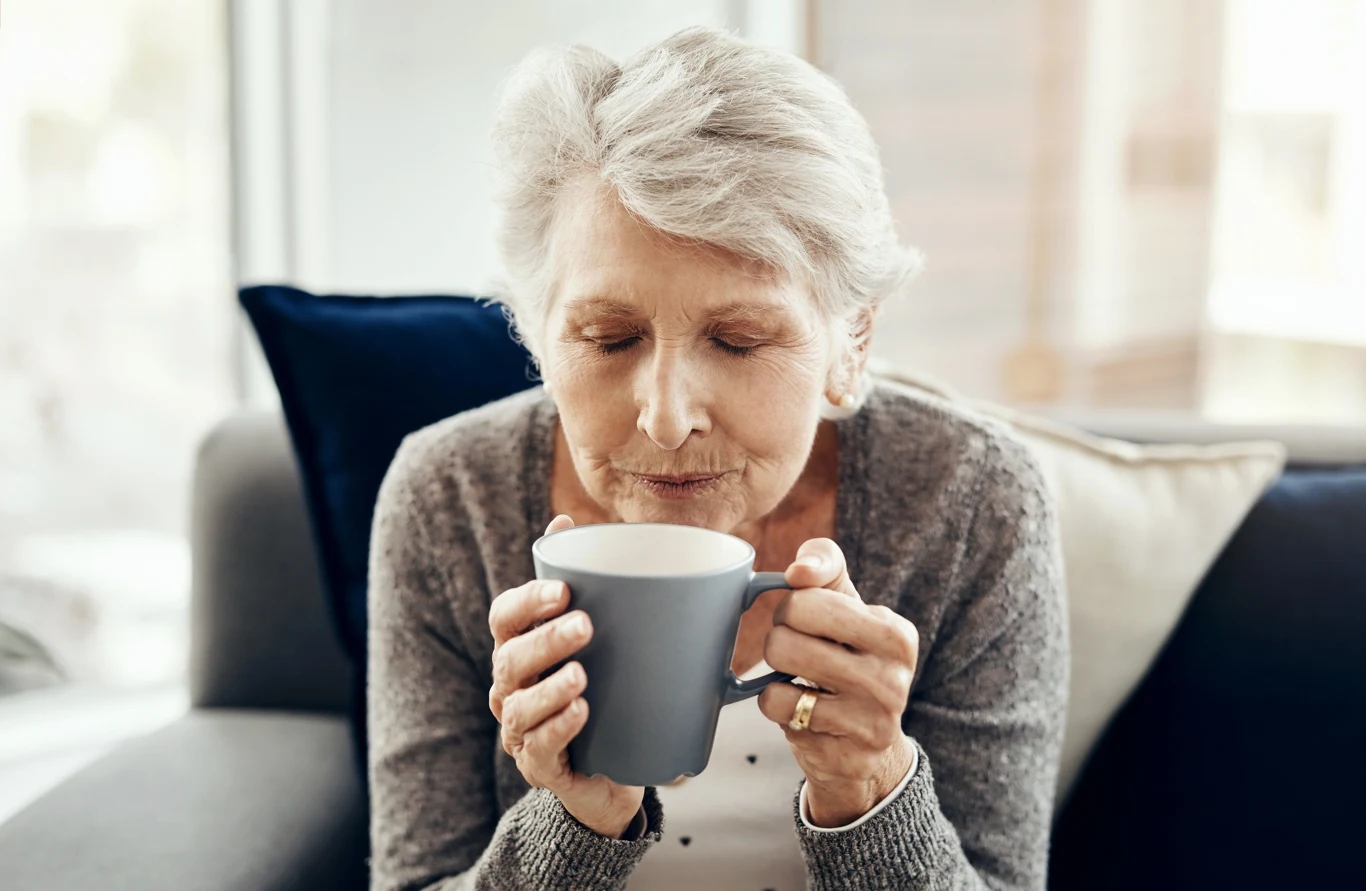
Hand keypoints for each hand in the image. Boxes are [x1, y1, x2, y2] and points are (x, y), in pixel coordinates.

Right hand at [488, 514, 644, 838]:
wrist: (618, 767)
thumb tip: (566, 520)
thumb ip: (584, 582)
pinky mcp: (541, 767)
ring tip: (583, 676)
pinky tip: (581, 713)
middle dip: (545, 640)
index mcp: (520, 647)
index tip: (563, 588)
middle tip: (586, 625)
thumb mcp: (598, 635)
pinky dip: (557, 729)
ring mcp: (522, 730)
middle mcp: (512, 687)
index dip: (526, 601)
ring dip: (549, 688)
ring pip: (520, 707)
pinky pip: (539, 749)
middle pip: (511, 659)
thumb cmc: (603, 688)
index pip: (504, 617)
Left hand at [756, 538, 919, 827]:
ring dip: (774, 671)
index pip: (807, 596)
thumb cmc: (848, 661)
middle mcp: (893, 673)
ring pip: (781, 661)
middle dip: (780, 636)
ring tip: (800, 679)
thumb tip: (799, 571)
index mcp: (895, 633)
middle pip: (789, 624)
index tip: (803, 620)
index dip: (791, 605)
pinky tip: (800, 710)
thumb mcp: (846, 609)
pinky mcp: (848, 745)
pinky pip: (779, 704)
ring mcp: (874, 713)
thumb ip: (825, 567)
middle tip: (799, 653)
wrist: (863, 750)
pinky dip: (775, 705)